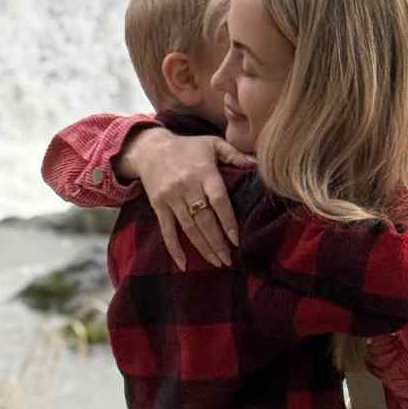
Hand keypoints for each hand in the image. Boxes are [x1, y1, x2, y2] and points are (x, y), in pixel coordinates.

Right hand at [118, 130, 255, 268]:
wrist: (150, 148)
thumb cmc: (187, 147)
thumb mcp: (212, 144)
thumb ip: (234, 155)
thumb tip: (257, 165)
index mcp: (204, 173)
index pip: (219, 201)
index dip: (228, 222)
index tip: (236, 240)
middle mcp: (188, 186)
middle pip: (205, 219)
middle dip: (217, 242)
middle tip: (228, 260)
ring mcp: (172, 197)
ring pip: (189, 228)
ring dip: (203, 248)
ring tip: (216, 262)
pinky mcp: (159, 205)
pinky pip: (167, 230)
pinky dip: (174, 248)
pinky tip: (183, 264)